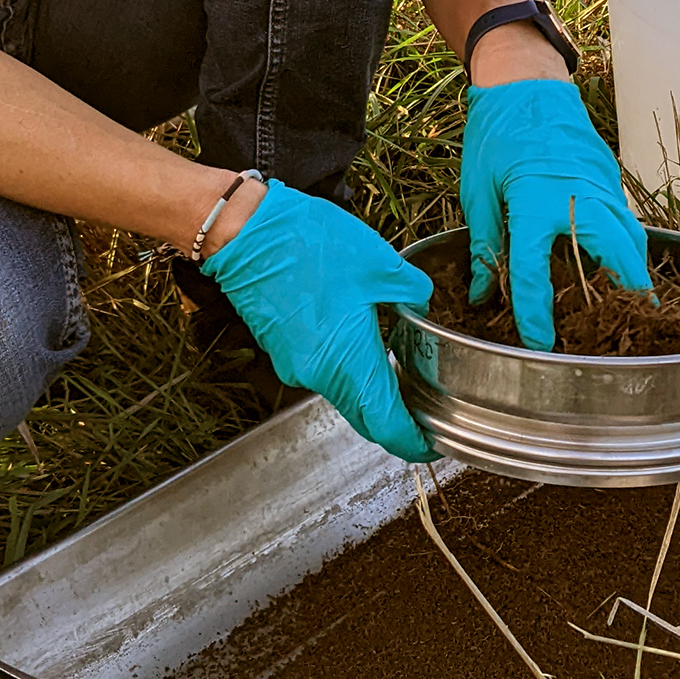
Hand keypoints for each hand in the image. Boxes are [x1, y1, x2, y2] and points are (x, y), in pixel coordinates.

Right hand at [202, 184, 434, 462]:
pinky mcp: (283, 352)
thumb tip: (422, 305)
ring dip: (373, 394)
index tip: (435, 445)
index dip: (414, 443)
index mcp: (350, 362)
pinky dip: (349, 371)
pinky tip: (365, 344)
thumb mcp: (382, 263)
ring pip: (345, 396)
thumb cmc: (309, 244)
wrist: (245, 233)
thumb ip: (413, 292)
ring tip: (403, 376)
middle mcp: (320, 376)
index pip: (387, 426)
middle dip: (397, 424)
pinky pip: (324, 374)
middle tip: (427, 416)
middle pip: (366, 420)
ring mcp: (296, 367)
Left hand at [460, 78, 650, 349]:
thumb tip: (482, 293)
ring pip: (632, 238)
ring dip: (634, 271)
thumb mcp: (478, 191)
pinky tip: (621, 267)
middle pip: (617, 254)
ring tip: (633, 304)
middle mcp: (577, 197)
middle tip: (628, 325)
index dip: (535, 315)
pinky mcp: (609, 179)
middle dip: (626, 292)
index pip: (534, 273)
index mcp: (535, 202)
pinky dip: (628, 247)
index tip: (540, 344)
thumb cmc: (496, 135)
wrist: (525, 83)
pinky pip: (626, 221)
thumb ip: (484, 245)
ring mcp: (600, 186)